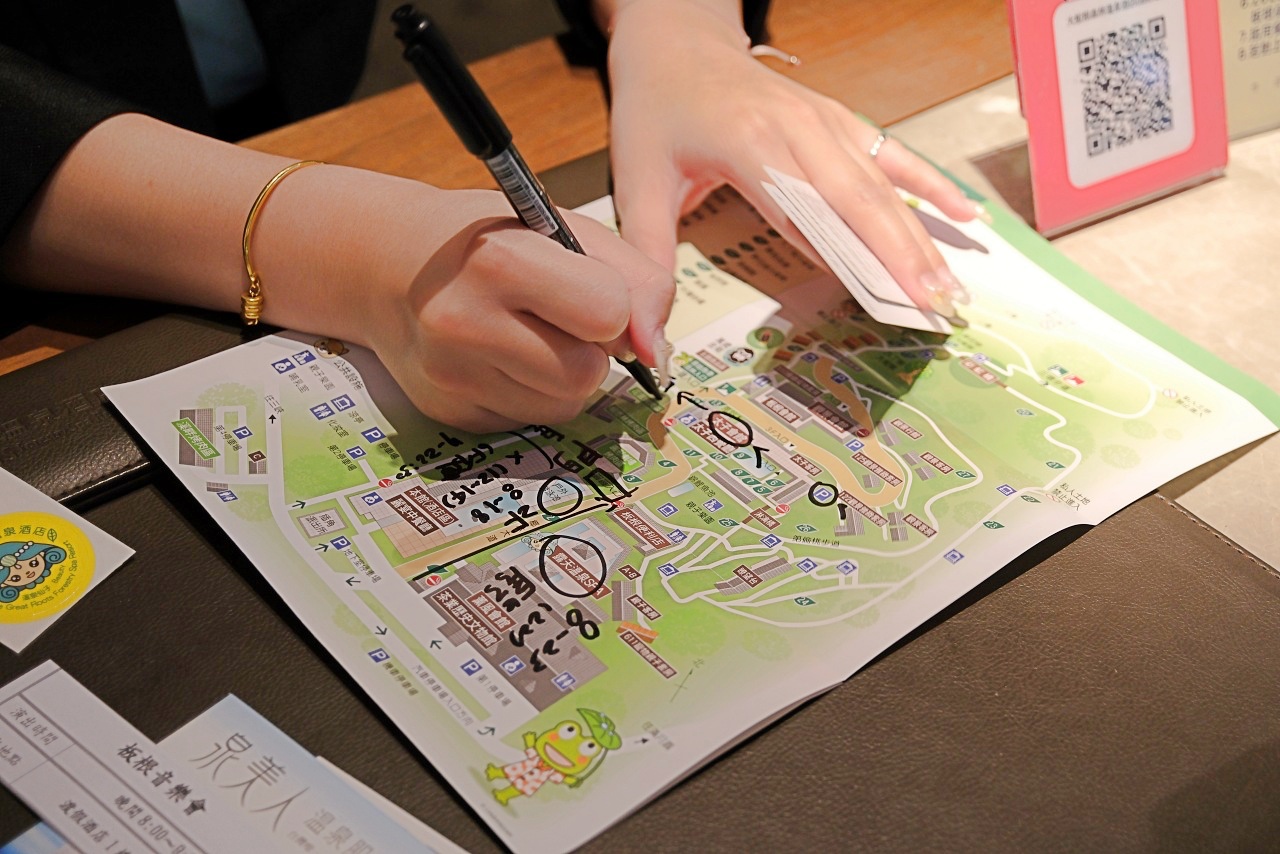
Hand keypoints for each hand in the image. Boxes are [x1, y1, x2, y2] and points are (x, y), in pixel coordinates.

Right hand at [333, 183, 673, 432]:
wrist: (385, 265)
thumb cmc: (488, 240)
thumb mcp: (564, 228)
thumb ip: (635, 279)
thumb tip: (657, 355)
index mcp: (499, 259)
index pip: (608, 314)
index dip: (611, 305)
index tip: (583, 286)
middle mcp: (464, 322)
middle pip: (586, 374)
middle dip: (588, 348)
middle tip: (552, 314)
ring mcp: (452, 375)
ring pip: (564, 406)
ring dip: (564, 376)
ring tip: (525, 334)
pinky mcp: (450, 413)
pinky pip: (530, 421)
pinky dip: (530, 394)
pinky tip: (499, 358)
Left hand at [604, 0, 984, 315]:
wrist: (675, 38)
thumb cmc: (656, 110)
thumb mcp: (635, 185)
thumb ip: (647, 261)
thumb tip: (646, 341)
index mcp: (749, 143)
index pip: (808, 211)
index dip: (850, 258)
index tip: (884, 302)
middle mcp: (798, 128)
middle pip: (861, 199)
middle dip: (903, 256)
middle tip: (936, 309)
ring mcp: (824, 120)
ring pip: (882, 183)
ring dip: (920, 234)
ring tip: (951, 286)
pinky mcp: (837, 119)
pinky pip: (891, 155)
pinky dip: (929, 184)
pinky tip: (965, 214)